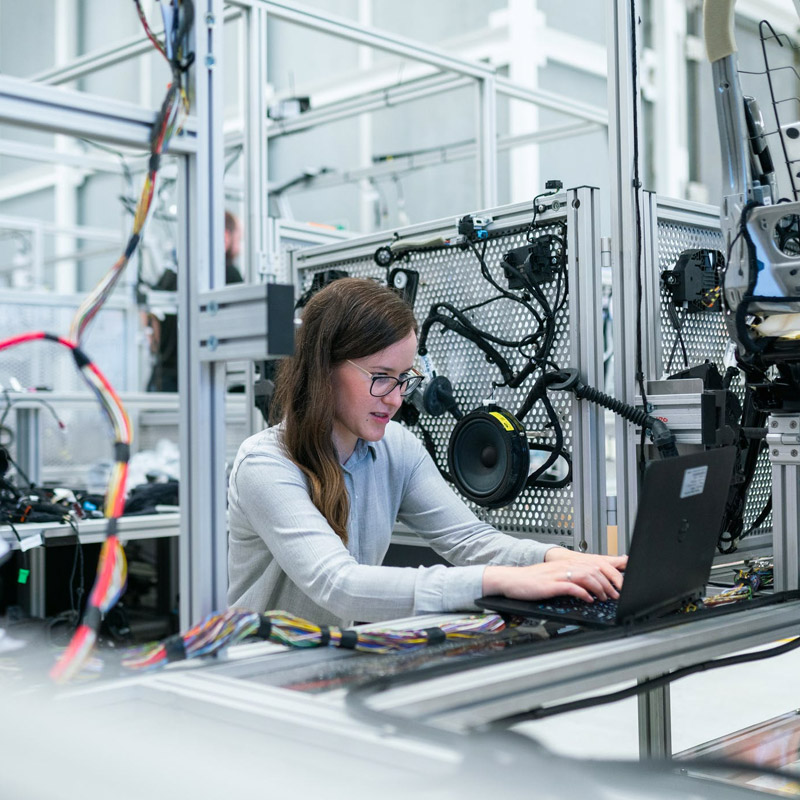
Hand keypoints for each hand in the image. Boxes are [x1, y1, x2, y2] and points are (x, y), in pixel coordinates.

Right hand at [483, 550, 626, 603]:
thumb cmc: (531, 580)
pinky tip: (588, 599)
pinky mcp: (551, 585)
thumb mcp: (554, 576)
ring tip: (604, 598)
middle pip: (593, 569)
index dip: (609, 574)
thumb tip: (588, 586)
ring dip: (599, 588)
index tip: (618, 585)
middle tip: (615, 594)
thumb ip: (570, 578)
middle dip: (608, 583)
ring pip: (586, 576)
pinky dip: (583, 593)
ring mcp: (557, 575)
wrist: (511, 580)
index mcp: (566, 563)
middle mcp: (564, 566)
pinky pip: (572, 587)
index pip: (594, 564)